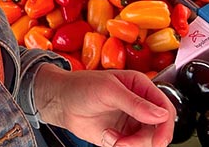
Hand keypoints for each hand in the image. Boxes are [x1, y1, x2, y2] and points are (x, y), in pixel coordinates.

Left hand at [34, 66, 174, 146]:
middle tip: (126, 144)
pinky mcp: (124, 135)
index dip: (165, 125)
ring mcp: (132, 120)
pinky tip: (109, 138)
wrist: (61, 102)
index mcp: (139, 85)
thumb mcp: (107, 90)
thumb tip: (161, 114)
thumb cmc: (81, 87)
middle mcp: (139, 103)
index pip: (165, 107)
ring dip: (133, 145)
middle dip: (147, 140)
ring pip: (149, 141)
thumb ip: (134, 103)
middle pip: (160, 128)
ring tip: (114, 139)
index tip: (158, 140)